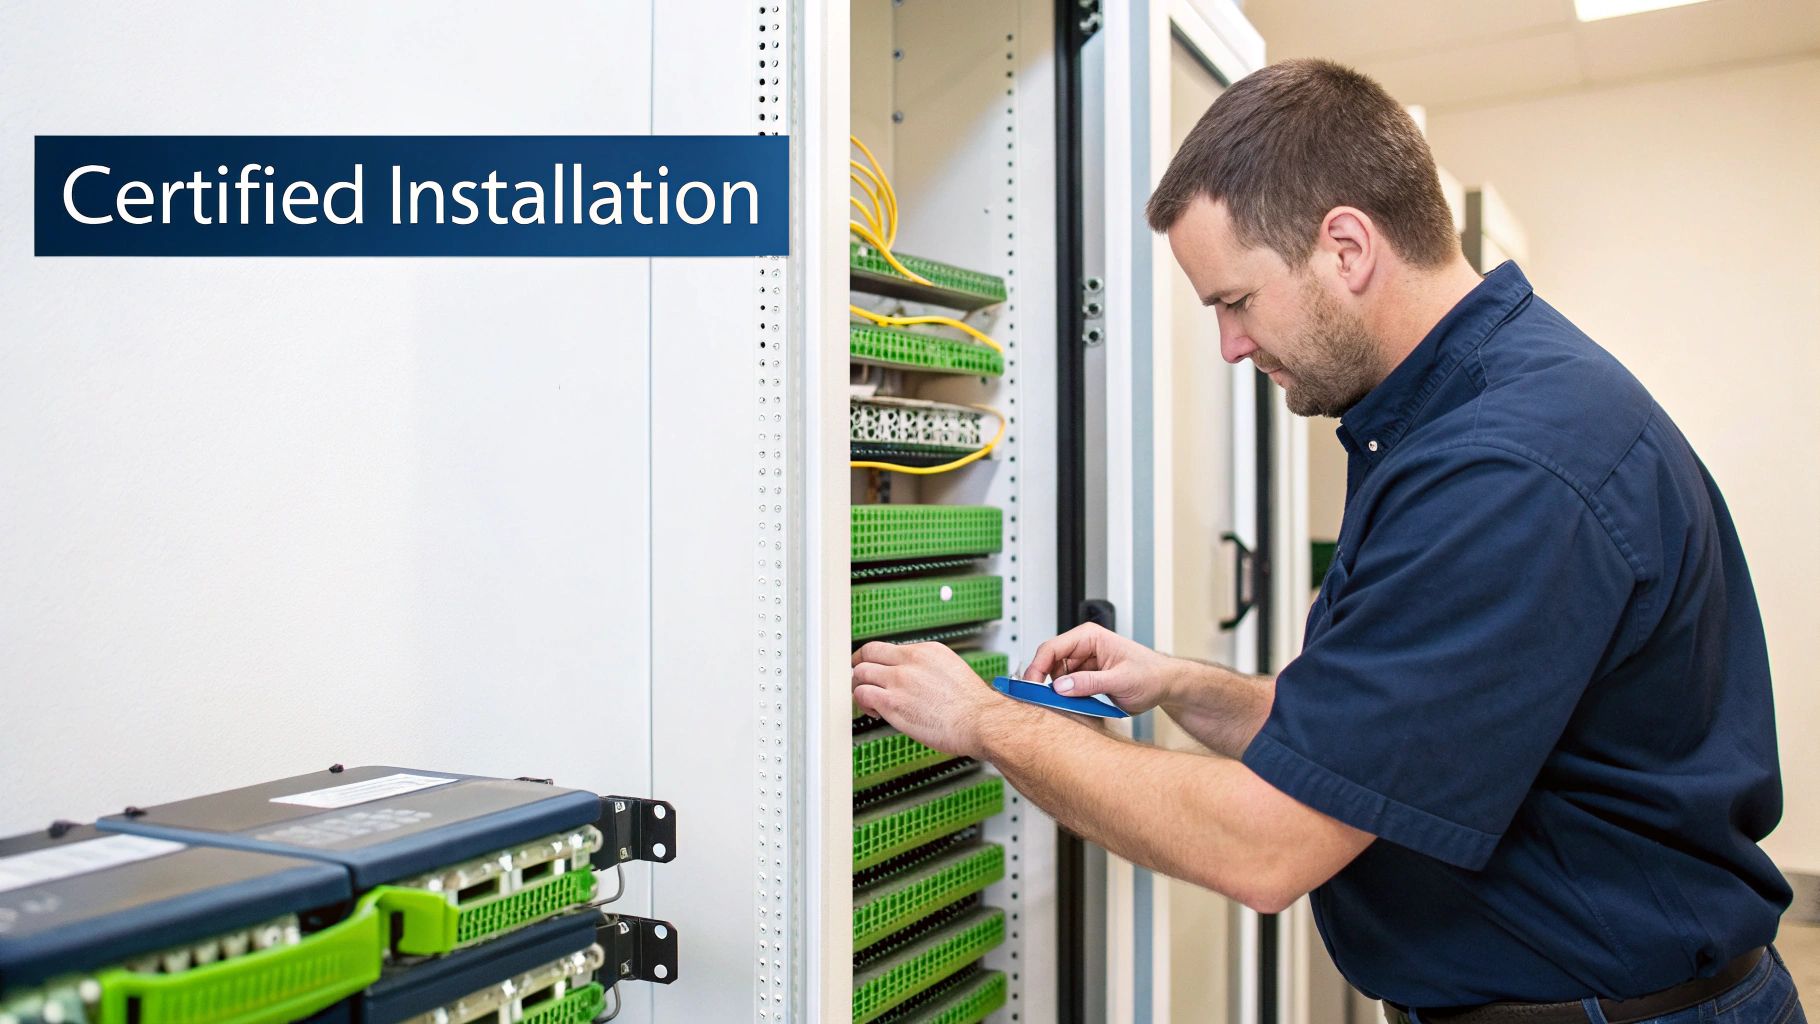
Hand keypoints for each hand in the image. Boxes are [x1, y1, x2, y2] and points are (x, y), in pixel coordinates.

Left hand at [852, 642, 1027, 759]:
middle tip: (859, 678)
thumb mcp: (951, 671)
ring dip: (859, 685)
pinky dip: (862, 702)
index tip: (874, 667)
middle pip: (868, 652)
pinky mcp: (892, 702)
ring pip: (860, 672)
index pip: (890, 647)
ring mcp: (900, 680)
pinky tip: (874, 712)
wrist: (980, 721)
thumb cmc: (972, 706)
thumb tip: (915, 680)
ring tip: (867, 700)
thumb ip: (928, 670)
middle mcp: (911, 661)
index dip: (877, 658)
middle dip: (859, 665)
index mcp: (927, 651)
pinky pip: (863, 694)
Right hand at [1021, 622, 1182, 714]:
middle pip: (1049, 665)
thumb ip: (1090, 683)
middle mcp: (1083, 648)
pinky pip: (1067, 690)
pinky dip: (1069, 700)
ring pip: (1056, 680)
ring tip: (1074, 705)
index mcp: (1089, 637)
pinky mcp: (1085, 679)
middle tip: (1045, 703)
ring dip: (1060, 695)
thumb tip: (1061, 686)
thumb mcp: (1121, 680)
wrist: (1166, 685)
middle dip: (1046, 684)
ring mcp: (1083, 664)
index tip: (1031, 687)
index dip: (1036, 668)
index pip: (1051, 649)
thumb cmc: (1151, 674)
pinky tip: (1080, 706)